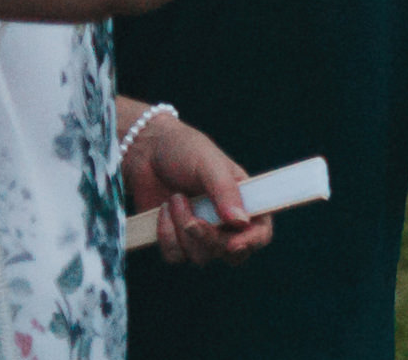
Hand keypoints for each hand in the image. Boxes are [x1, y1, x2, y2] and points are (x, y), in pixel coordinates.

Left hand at [126, 107, 274, 266]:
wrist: (146, 153)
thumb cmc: (185, 150)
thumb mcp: (209, 164)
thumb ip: (225, 191)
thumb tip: (241, 222)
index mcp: (245, 200)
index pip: (261, 232)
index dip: (252, 242)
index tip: (232, 244)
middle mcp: (227, 222)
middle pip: (232, 253)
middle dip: (210, 240)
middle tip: (192, 221)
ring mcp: (202, 234)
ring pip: (202, 257)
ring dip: (183, 231)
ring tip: (175, 200)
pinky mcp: (176, 241)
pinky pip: (176, 256)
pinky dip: (166, 235)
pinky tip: (163, 210)